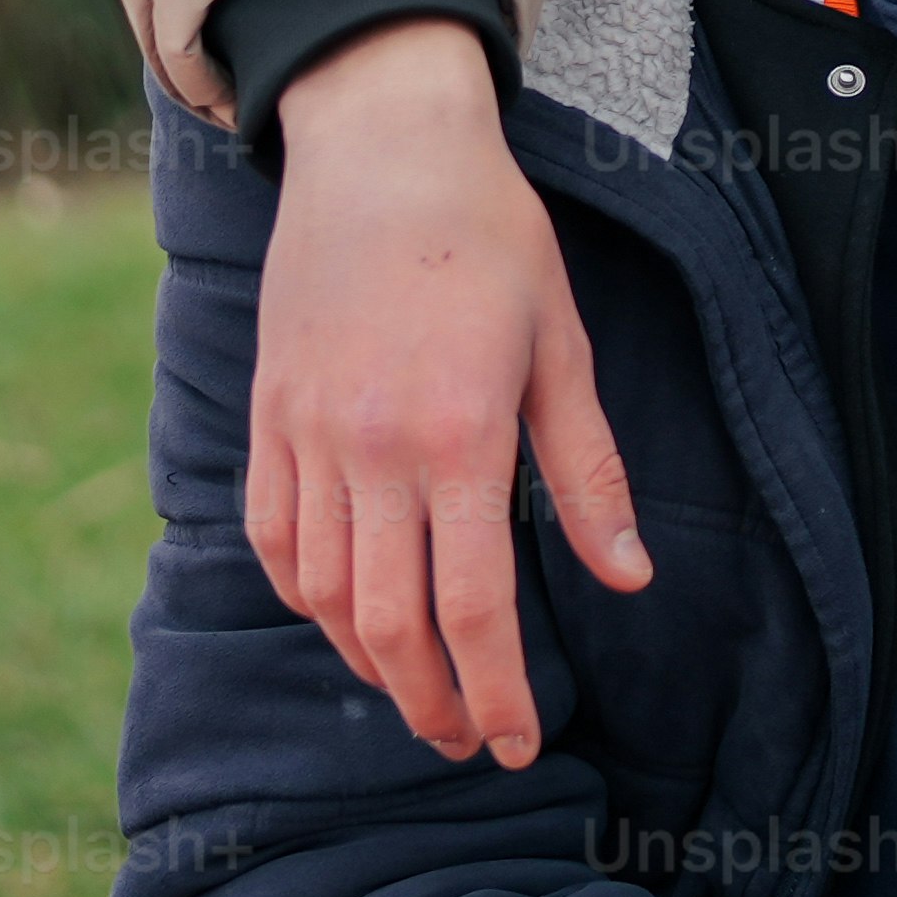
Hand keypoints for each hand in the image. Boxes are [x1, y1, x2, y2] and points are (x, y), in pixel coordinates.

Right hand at [253, 18, 641, 766]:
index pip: (474, 606)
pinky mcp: (267, 416)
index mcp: (460, 437)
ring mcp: (306, 435)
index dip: (497, 692)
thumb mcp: (564, 347)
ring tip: (419, 692)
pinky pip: (273, 536)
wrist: (382, 150)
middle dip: (434, 700)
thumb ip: (588, 472)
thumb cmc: (494, 240)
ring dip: (370, 659)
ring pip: (322, 591)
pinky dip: (307, 595)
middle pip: (391, 620)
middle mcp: (371, 449)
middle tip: (470, 743)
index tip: (519, 745)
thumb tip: (629, 576)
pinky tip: (347, 618)